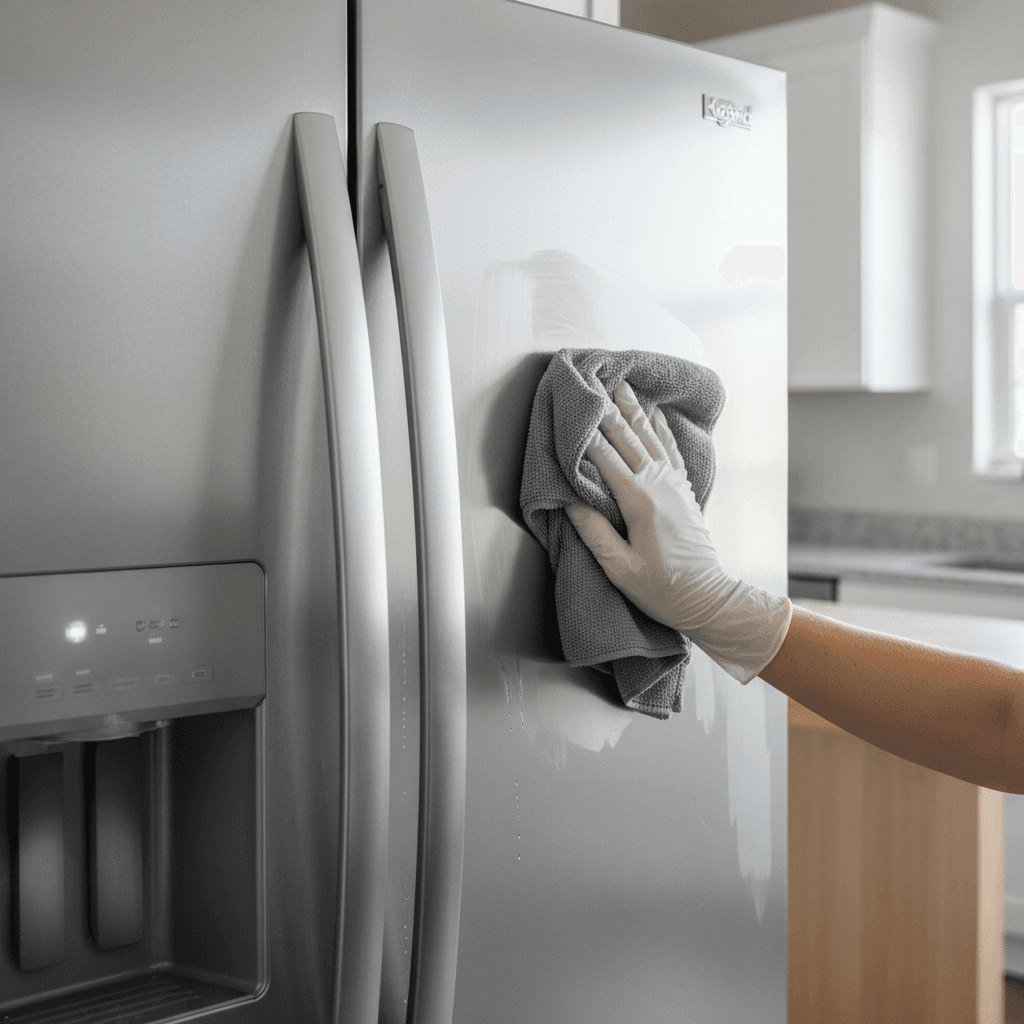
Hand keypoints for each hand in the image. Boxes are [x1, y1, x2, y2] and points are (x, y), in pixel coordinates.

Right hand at [566, 381, 791, 683]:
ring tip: (622, 386)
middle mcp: (659, 484)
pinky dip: (661, 428)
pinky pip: (670, 449)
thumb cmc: (662, 588)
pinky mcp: (684, 490)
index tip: (572, 408)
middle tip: (594, 381)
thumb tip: (569, 501)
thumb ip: (594, 532)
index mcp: (639, 501)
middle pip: (628, 439)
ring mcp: (675, 485)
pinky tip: (655, 414)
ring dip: (635, 410)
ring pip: (651, 437)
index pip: (605, 458)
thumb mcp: (620, 568)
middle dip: (609, 410)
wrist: (708, 597)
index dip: (587, 432)